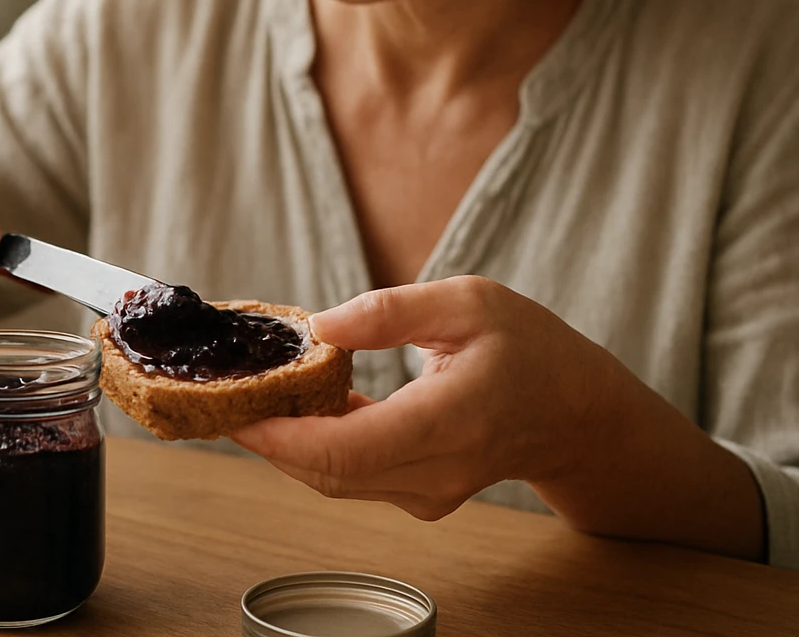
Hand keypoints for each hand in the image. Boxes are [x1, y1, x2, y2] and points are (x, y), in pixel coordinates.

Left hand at [230, 276, 625, 520]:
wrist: (575, 412)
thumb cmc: (529, 348)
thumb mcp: (468, 301)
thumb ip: (390, 312)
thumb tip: (319, 324)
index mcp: (453, 418)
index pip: (352, 448)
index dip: (285, 437)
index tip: (238, 409)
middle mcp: (440, 469)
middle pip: (331, 474)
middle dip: (268, 439)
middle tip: (224, 393)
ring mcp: (430, 493)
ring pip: (335, 482)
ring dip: (286, 444)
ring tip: (252, 393)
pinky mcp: (419, 496)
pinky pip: (353, 478)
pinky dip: (314, 448)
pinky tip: (295, 407)